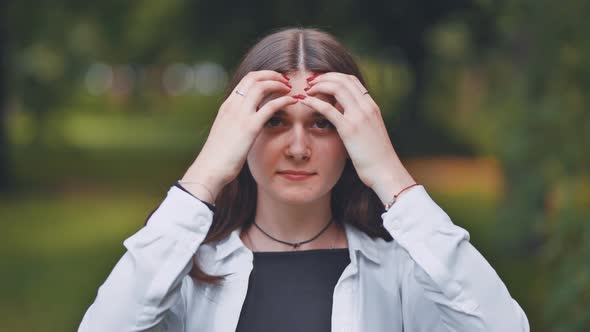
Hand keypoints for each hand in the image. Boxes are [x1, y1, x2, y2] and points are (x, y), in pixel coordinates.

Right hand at [181, 70, 296, 199]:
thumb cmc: (217, 156)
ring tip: (290, 88)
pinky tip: (293, 101)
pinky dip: (284, 100)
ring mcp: (241, 115)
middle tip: (286, 80)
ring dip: (279, 84)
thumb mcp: (225, 133)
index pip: (246, 80)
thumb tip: (245, 125)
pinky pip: (271, 106)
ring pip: (262, 86)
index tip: (275, 80)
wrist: (210, 168)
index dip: (263, 76)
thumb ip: (235, 124)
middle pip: (254, 77)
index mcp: (227, 106)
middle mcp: (233, 106)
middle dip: (272, 75)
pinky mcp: (250, 127)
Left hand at [299, 72, 414, 197]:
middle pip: (343, 79)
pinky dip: (314, 101)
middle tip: (309, 82)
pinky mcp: (349, 129)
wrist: (385, 171)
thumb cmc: (376, 157)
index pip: (351, 80)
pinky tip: (304, 101)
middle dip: (323, 77)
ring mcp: (359, 117)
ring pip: (336, 88)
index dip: (334, 76)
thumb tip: (342, 116)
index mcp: (372, 106)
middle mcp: (366, 107)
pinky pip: (328, 109)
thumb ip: (358, 120)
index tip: (320, 81)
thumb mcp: (370, 132)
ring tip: (306, 90)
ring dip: (318, 85)